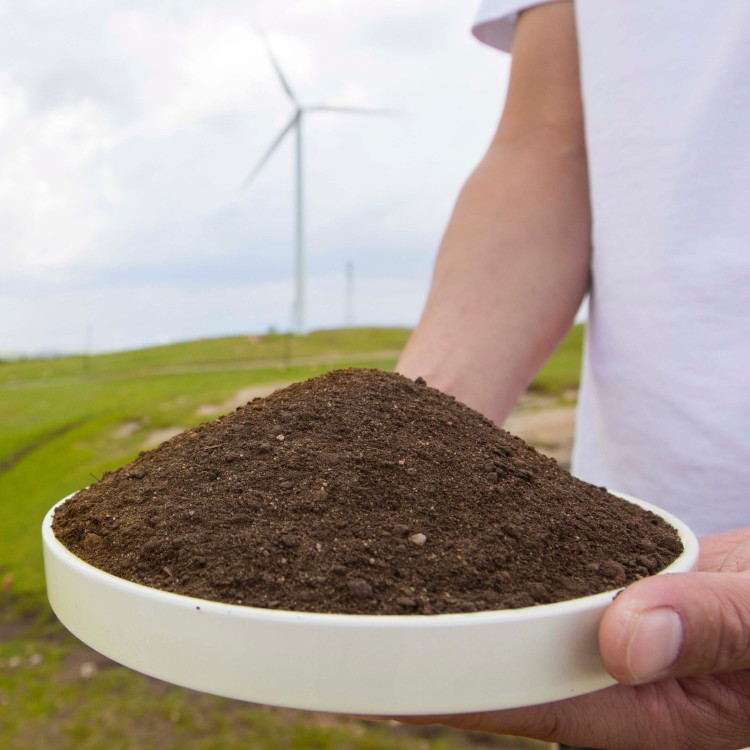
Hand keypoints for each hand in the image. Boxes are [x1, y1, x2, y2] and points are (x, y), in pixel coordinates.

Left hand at [388, 528, 749, 749]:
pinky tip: (444, 548)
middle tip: (333, 612)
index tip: (355, 675)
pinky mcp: (598, 600)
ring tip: (365, 575)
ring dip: (443, 605)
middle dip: (414, 649)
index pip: (512, 701)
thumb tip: (622, 635)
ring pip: (504, 626)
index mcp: (636, 706)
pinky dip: (489, 572)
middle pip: (487, 667)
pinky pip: (534, 590)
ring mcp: (594, 639)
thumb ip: (707, 626)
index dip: (433, 690)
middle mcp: (600, 680)